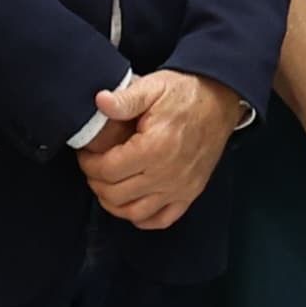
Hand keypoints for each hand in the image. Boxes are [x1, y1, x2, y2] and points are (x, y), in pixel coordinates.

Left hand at [75, 68, 236, 230]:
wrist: (220, 100)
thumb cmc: (185, 94)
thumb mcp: (153, 87)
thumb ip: (125, 98)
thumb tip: (100, 101)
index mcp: (155, 147)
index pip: (107, 171)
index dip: (88, 164)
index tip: (86, 154)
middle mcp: (168, 173)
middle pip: (116, 195)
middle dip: (96, 182)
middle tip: (93, 167)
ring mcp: (181, 187)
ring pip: (135, 212)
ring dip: (114, 203)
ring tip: (107, 185)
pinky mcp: (190, 193)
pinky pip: (161, 219)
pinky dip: (142, 218)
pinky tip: (132, 203)